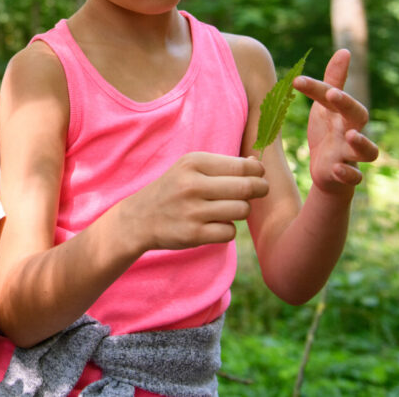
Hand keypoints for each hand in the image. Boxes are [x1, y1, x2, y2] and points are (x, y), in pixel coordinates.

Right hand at [124, 152, 269, 250]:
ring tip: (228, 209)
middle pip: (247, 188)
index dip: (258, 173)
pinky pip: (230, 232)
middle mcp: (192, 185)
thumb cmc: (173, 190)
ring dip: (241, 211)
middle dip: (260, 190)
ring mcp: (192, 211)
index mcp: (193, 162)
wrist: (138, 218)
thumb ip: (224, 166)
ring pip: (242, 210)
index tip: (257, 176)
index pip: (243, 167)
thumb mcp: (190, 169)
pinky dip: (227, 230)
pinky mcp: (193, 235)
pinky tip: (214, 225)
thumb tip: (257, 165)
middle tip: (258, 191)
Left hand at [294, 49, 379, 194]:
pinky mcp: (347, 175)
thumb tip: (345, 51)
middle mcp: (353, 131)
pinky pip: (354, 177)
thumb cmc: (329, 133)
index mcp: (344, 113)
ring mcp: (352, 154)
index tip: (297, 80)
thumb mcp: (326, 107)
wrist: (330, 171)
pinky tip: (335, 169)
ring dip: (361, 143)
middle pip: (359, 116)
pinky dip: (348, 174)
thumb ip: (333, 81)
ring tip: (350, 135)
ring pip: (369, 151)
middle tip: (333, 94)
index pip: (334, 96)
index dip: (318, 87)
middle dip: (347, 104)